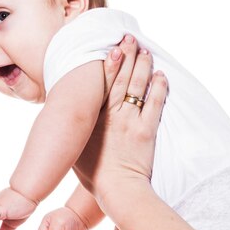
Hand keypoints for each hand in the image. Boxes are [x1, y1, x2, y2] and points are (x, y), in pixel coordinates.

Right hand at [74, 35, 166, 207]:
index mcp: (94, 117)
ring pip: (138, 87)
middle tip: (130, 38)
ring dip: (142, 67)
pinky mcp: (147, 131)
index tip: (112, 46)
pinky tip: (161, 76)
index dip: (109, 63)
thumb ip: (74, 133)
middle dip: (127, 56)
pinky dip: (159, 89)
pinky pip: (155, 105)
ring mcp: (131, 121)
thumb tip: (68, 123)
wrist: (119, 191)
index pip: (103, 83)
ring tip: (146, 51)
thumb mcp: (75, 150)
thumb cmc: (94, 175)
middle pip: (121, 79)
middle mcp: (113, 114)